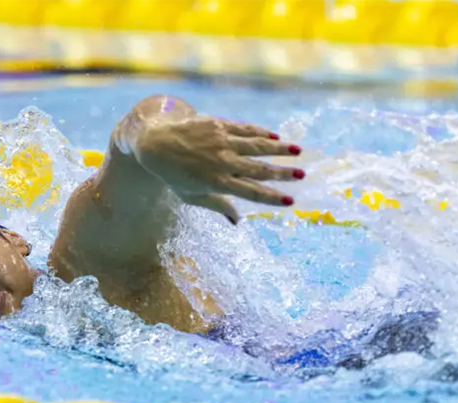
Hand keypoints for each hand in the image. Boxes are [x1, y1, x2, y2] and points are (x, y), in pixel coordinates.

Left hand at [132, 115, 304, 223]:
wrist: (156, 143)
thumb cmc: (174, 174)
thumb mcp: (191, 196)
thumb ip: (217, 206)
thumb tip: (238, 221)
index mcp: (216, 183)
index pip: (251, 192)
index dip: (272, 198)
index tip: (290, 201)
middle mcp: (221, 163)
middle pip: (258, 169)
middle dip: (282, 173)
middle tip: (301, 175)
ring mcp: (221, 142)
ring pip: (256, 146)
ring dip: (279, 149)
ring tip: (297, 152)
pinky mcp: (218, 125)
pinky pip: (244, 129)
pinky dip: (261, 133)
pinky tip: (275, 137)